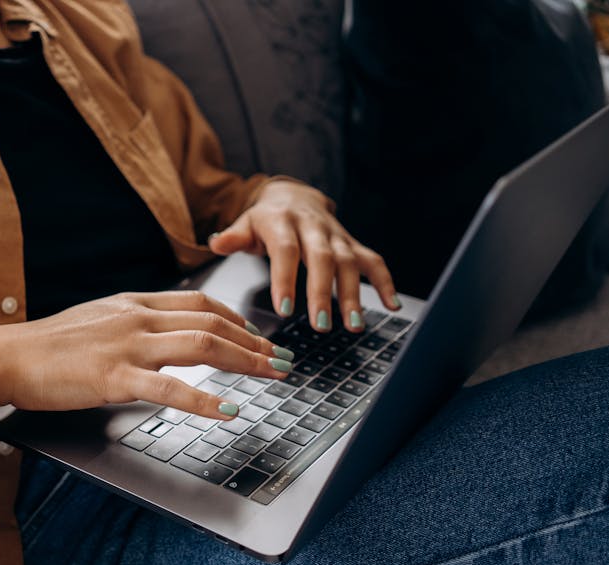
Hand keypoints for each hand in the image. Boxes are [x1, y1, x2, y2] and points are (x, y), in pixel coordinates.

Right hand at [0, 291, 294, 417]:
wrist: (9, 356)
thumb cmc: (48, 344)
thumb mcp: (97, 319)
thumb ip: (133, 321)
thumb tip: (164, 331)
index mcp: (134, 303)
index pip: (201, 302)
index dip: (239, 319)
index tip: (260, 337)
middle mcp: (138, 318)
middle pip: (213, 322)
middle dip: (256, 343)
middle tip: (284, 360)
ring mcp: (128, 346)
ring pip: (203, 345)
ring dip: (247, 362)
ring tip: (273, 377)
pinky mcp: (115, 377)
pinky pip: (171, 388)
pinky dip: (206, 399)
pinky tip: (228, 410)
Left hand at [208, 179, 399, 332]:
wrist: (292, 195)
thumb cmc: (265, 220)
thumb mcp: (244, 224)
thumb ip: (233, 237)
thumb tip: (216, 242)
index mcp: (282, 221)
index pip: (285, 250)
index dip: (286, 278)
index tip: (284, 308)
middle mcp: (312, 226)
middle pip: (322, 258)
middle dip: (323, 292)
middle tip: (321, 325)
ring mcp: (335, 234)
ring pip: (348, 262)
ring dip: (353, 294)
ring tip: (353, 324)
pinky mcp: (352, 243)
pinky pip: (372, 261)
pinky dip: (385, 282)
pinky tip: (391, 305)